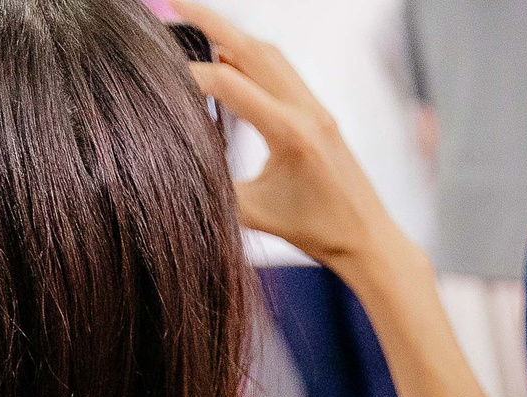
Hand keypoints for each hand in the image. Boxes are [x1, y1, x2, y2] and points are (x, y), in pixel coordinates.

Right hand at [175, 1, 412, 276]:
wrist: (370, 241)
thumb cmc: (318, 234)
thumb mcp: (254, 214)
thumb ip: (213, 185)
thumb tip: (174, 164)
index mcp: (290, 133)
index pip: (226, 83)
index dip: (186, 75)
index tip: (155, 75)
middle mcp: (306, 111)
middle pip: (251, 48)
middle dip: (210, 21)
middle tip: (173, 2)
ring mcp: (317, 109)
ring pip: (270, 55)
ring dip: (233, 34)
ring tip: (197, 21)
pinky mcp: (322, 114)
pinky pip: (284, 72)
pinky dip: (253, 58)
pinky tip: (229, 58)